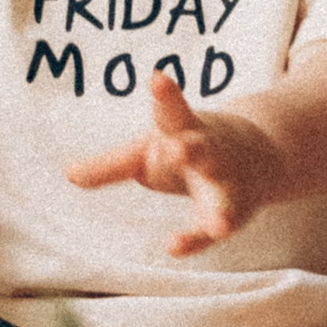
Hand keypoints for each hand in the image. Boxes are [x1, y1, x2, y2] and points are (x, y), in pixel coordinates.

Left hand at [66, 71, 285, 258]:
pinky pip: (214, 229)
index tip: (157, 78)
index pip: (174, 111)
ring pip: (224, 195)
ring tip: (217, 225)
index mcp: (186, 130)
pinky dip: (196, 239)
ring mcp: (227, 184)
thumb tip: (67, 174)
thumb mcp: (149, 151)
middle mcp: (211, 154)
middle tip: (178, 149)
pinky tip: (175, 248)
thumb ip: (111, 165)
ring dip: (219, 210)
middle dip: (192, 150)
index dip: (166, 95)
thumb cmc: (188, 149)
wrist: (259, 156)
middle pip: (203, 150)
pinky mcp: (233, 213)